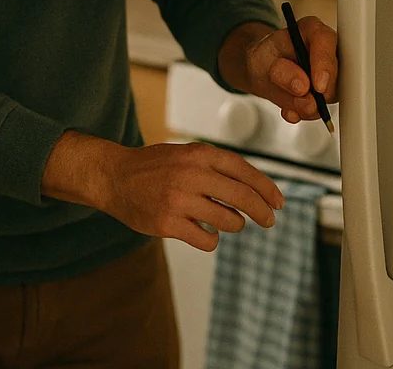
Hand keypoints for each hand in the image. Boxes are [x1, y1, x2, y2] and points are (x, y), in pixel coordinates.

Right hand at [42, 131, 283, 251]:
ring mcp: (179, 199)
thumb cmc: (153, 167)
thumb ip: (216, 167)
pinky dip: (211, 239)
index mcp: (198, 154)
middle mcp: (191, 174)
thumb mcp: (186, 154)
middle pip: (243, 197)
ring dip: (233, 224)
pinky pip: (207, 239)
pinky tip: (204, 232)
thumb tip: (256, 191)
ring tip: (224, 221)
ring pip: (228, 221)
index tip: (278, 202)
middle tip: (269, 221)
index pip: (245, 171)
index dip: (267, 188)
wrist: (113, 176)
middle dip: (262, 212)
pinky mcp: (168, 223)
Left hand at [218, 18, 337, 123]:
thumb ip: (281, 71)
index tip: (317, 86)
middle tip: (299, 99)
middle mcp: (327, 50)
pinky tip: (290, 109)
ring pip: (332, 95)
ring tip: (288, 101)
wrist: (263, 71)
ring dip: (308, 106)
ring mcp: (331, 73)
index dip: (324, 64)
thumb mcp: (261, 60)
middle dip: (317, 94)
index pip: (326, 40)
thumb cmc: (265, 58)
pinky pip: (323, 109)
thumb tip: (303, 87)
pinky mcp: (328, 93)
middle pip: (336, 72)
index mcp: (311, 31)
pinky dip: (304, 113)